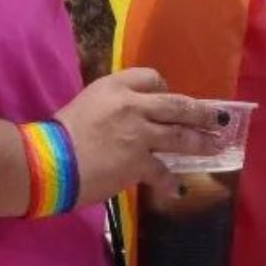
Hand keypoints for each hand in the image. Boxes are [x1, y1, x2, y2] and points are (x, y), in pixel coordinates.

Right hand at [54, 67, 225, 205]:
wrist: (47, 162)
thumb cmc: (57, 135)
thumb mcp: (86, 105)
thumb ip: (111, 107)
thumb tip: (125, 120)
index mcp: (115, 87)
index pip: (150, 77)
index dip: (163, 88)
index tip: (169, 97)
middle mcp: (133, 106)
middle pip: (177, 105)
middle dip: (201, 112)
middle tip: (219, 118)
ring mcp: (140, 135)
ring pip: (181, 136)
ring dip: (202, 142)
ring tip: (216, 145)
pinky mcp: (139, 163)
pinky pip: (163, 173)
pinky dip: (170, 182)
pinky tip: (178, 188)